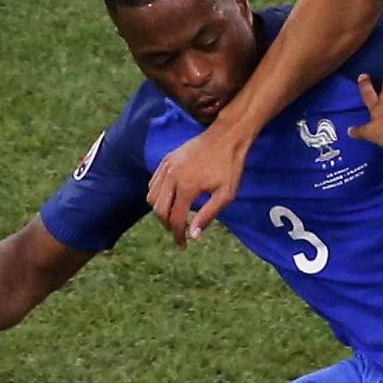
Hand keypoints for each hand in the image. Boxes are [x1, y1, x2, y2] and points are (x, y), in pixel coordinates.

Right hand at [147, 120, 249, 245]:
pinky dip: (157, 196)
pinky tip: (171, 200)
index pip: (175, 219)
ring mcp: (166, 167)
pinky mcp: (166, 160)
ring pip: (152, 197)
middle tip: (180, 232)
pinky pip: (153, 183)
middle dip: (168, 225)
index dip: (178, 235)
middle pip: (159, 210)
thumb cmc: (229, 167)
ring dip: (160, 211)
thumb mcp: (225, 195)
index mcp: (187, 187)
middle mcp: (171, 177)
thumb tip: (193, 235)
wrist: (226, 137)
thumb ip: (208, 215)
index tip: (183, 244)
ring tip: (175, 217)